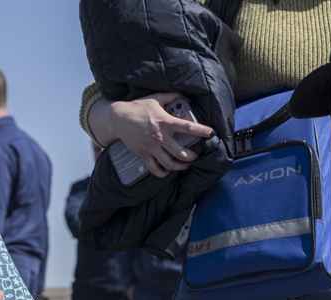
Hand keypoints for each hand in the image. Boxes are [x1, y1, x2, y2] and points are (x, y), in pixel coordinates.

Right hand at [88, 92, 213, 177]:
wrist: (119, 118)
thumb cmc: (138, 107)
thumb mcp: (156, 98)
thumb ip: (172, 96)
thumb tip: (185, 95)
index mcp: (165, 122)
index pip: (187, 127)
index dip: (201, 131)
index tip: (211, 133)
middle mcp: (160, 136)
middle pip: (180, 152)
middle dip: (192, 156)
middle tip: (195, 156)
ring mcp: (151, 147)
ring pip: (169, 163)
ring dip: (180, 166)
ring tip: (184, 165)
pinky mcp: (143, 154)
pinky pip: (155, 168)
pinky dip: (163, 172)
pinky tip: (167, 170)